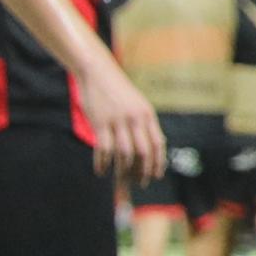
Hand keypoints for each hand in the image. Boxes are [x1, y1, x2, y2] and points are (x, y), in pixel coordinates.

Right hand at [78, 59, 164, 188]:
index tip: (155, 176)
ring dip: (122, 170)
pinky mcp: (100, 122)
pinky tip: (101, 171)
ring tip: (119, 180)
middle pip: (143, 152)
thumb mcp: (137, 105)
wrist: (98, 72)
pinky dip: (103, 163)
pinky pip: (104, 148)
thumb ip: (144, 124)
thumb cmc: (118, 92)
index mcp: (147, 115)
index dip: (158, 162)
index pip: (158, 144)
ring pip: (124, 153)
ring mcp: (118, 120)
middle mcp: (135, 119)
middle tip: (139, 183)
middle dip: (142, 171)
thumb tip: (151, 148)